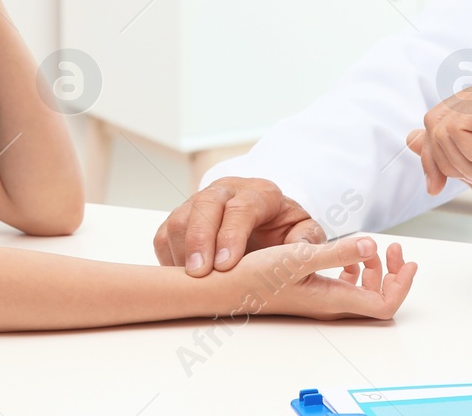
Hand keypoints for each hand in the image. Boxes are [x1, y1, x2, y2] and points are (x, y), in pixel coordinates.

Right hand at [154, 177, 325, 276]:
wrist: (262, 217)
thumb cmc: (282, 227)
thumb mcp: (303, 229)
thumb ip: (307, 238)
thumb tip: (303, 248)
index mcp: (259, 193)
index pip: (241, 207)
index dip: (231, 235)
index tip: (226, 264)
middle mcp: (226, 191)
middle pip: (205, 206)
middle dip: (199, 240)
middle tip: (199, 273)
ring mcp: (199, 202)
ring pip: (180, 218)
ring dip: (181, 250)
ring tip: (189, 281)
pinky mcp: (181, 217)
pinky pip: (164, 233)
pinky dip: (167, 256)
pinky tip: (179, 278)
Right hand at [232, 235, 415, 320]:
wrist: (220, 287)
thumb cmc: (254, 276)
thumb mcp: (296, 257)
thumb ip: (335, 253)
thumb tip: (371, 246)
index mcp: (332, 299)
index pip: (384, 305)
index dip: (402, 286)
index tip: (408, 260)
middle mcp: (329, 303)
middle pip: (377, 300)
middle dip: (393, 275)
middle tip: (394, 249)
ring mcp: (319, 298)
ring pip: (361, 293)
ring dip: (375, 272)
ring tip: (373, 249)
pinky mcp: (307, 290)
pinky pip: (343, 285)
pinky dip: (353, 269)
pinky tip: (344, 253)